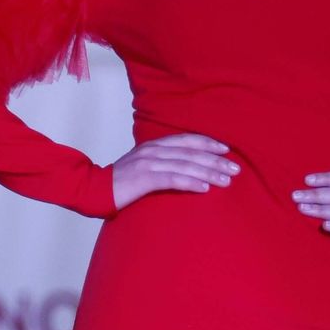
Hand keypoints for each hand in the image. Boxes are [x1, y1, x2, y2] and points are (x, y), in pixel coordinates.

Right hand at [111, 134, 238, 208]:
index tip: (226, 149)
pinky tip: (205, 189)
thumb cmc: (120, 182)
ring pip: (186, 166)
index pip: (186, 140)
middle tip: (236, 169)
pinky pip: (173, 180)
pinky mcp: (144, 178)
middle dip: (216, 160)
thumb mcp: (142, 166)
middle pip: (191, 153)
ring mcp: (148, 163)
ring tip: (227, 181)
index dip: (208, 143)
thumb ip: (161, 163)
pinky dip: (191, 183)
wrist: (93, 189)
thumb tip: (184, 168)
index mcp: (154, 146)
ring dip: (209, 173)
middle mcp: (153, 151)